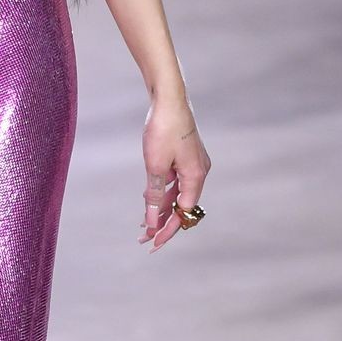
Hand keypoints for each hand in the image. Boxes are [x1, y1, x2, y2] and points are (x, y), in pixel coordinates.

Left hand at [139, 91, 210, 250]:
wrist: (168, 98)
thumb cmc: (163, 129)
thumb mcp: (155, 166)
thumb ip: (154, 195)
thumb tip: (151, 220)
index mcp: (196, 177)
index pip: (184, 213)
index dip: (168, 229)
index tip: (153, 242)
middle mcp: (199, 172)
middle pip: (182, 206)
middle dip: (163, 222)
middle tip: (144, 239)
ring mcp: (193, 164)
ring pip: (177, 194)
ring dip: (161, 208)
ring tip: (142, 224)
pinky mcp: (186, 156)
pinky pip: (175, 181)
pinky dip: (162, 191)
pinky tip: (146, 197)